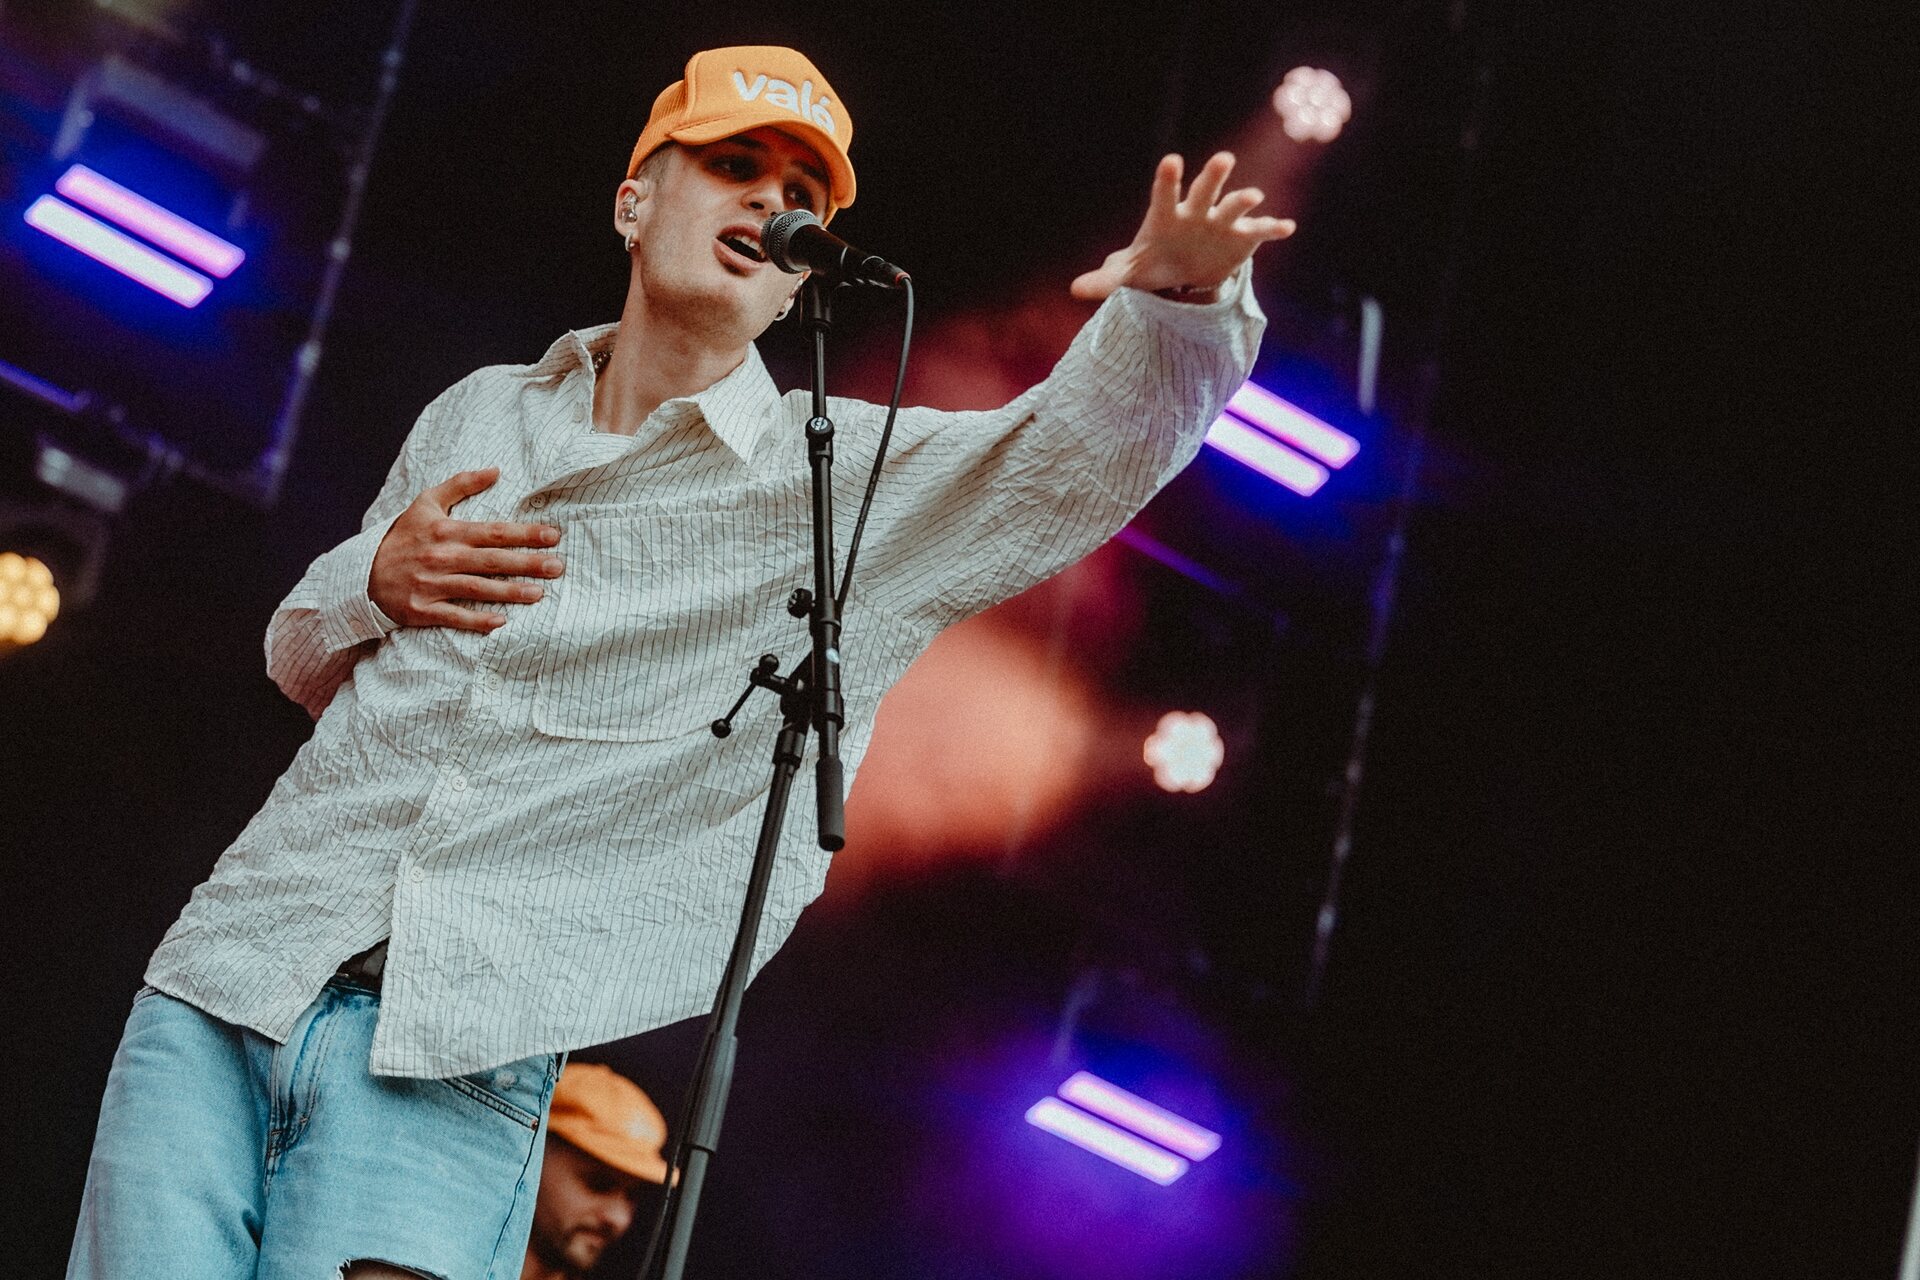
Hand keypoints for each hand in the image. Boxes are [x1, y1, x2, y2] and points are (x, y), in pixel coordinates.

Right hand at [369, 468, 563, 632]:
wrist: (363, 573)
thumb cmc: (401, 537)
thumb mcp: (425, 503)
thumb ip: (461, 484)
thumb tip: (496, 470)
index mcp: (447, 532)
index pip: (492, 532)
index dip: (524, 534)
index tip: (553, 536)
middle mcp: (442, 558)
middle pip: (491, 560)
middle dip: (527, 563)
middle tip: (558, 567)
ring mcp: (432, 585)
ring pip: (477, 589)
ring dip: (509, 592)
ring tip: (539, 593)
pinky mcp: (423, 610)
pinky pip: (454, 616)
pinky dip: (477, 621)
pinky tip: (501, 622)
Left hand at [1070, 152, 1294, 302]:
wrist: (1185, 269)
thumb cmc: (1153, 263)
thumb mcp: (1130, 274)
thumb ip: (1106, 279)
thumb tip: (1075, 290)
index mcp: (1167, 215)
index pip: (1165, 193)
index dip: (1168, 179)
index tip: (1172, 161)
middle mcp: (1197, 211)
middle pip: (1205, 189)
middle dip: (1213, 176)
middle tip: (1223, 159)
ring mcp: (1221, 222)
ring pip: (1234, 205)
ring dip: (1244, 200)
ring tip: (1253, 197)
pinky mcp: (1242, 238)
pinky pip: (1260, 231)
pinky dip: (1273, 228)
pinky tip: (1286, 228)